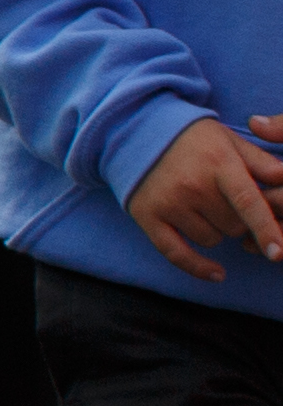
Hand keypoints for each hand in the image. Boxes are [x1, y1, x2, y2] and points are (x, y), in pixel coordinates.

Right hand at [126, 110, 282, 281]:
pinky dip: (198, 266)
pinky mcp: (147, 216)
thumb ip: (260, 161)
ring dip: (215, 230)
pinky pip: (176, 253)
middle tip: (224, 199)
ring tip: (203, 207)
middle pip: (234, 226)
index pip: (247, 202)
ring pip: (211, 239)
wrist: (136, 131)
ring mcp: (168, 202)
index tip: (278, 253)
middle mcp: (192, 185)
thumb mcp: (229, 140)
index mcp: (218, 163)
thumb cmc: (192, 138)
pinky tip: (217, 274)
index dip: (266, 229)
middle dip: (238, 219)